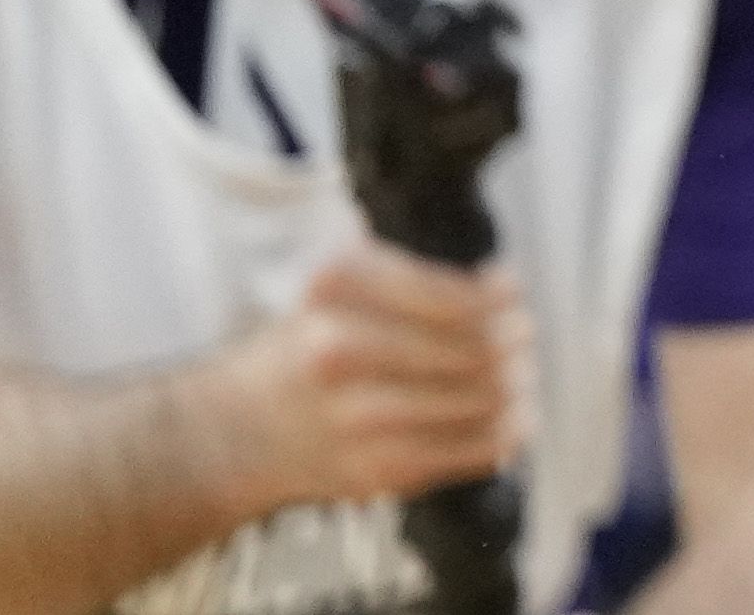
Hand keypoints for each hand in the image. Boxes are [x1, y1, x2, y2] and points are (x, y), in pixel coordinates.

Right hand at [225, 239, 528, 509]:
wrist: (228, 433)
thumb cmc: (299, 353)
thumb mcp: (339, 290)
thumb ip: (416, 282)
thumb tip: (505, 287)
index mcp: (338, 289)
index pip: (452, 294)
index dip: (498, 298)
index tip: (514, 296)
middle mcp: (341, 349)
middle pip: (474, 347)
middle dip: (512, 344)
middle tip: (524, 340)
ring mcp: (356, 415)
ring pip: (479, 400)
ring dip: (514, 389)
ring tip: (520, 381)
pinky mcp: (372, 470)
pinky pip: (464, 452)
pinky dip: (501, 437)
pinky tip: (512, 424)